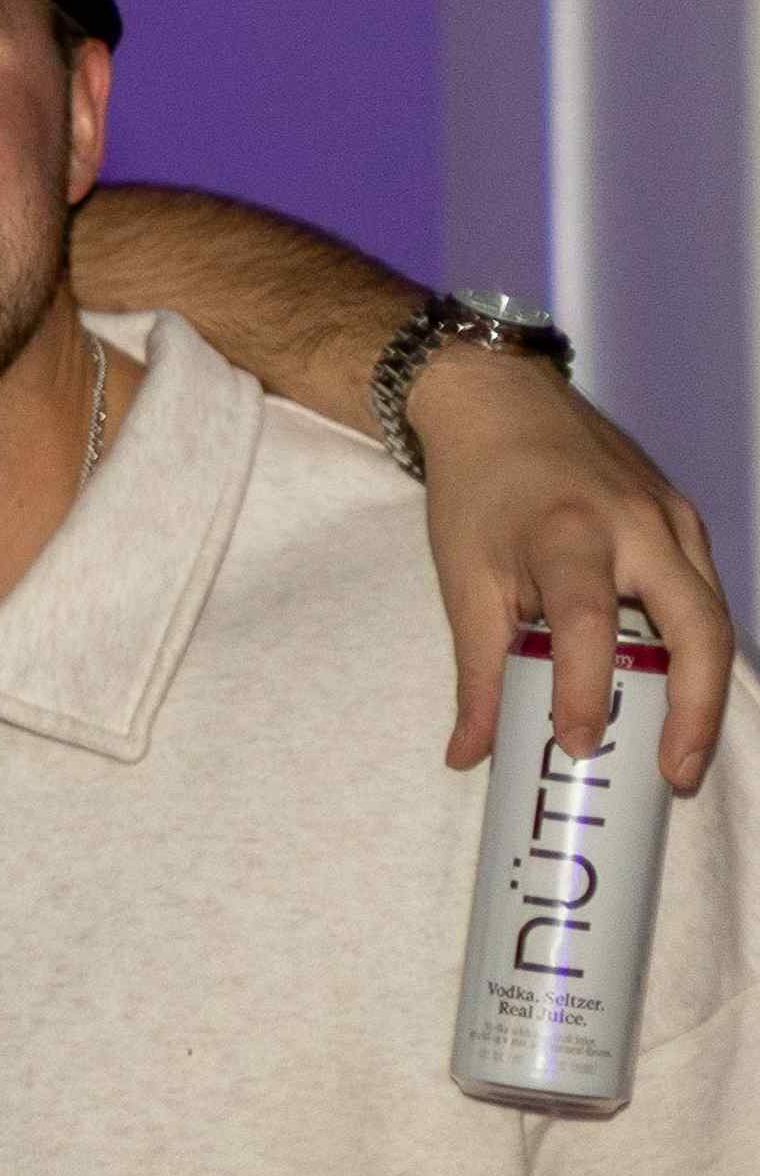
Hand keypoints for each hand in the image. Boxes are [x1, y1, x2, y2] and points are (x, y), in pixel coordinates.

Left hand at [408, 351, 729, 789]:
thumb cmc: (476, 491)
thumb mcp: (463, 580)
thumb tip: (471, 755)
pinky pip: (704, 592)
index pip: (588, 624)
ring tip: (679, 751)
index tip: (576, 745)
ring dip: (704, 687)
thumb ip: (476, 672)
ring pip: (713, 614)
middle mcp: (637, 525)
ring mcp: (672, 518)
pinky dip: (696, 646)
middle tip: (673, 774)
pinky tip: (677, 691)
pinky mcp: (684, 516)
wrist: (501, 401)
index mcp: (569, 534)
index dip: (584, 689)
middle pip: (697, 625)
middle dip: (694, 708)